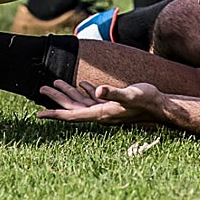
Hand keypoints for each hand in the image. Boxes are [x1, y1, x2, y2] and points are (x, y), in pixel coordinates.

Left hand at [37, 80, 161, 124]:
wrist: (161, 106)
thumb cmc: (146, 100)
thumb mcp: (130, 94)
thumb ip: (114, 92)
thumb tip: (99, 90)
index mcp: (101, 113)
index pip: (72, 116)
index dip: (54, 114)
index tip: (38, 114)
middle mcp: (101, 114)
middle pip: (72, 108)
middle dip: (55, 100)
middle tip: (41, 89)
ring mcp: (106, 110)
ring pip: (81, 103)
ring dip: (67, 93)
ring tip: (54, 83)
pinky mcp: (113, 104)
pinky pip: (93, 99)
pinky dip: (84, 92)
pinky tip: (81, 85)